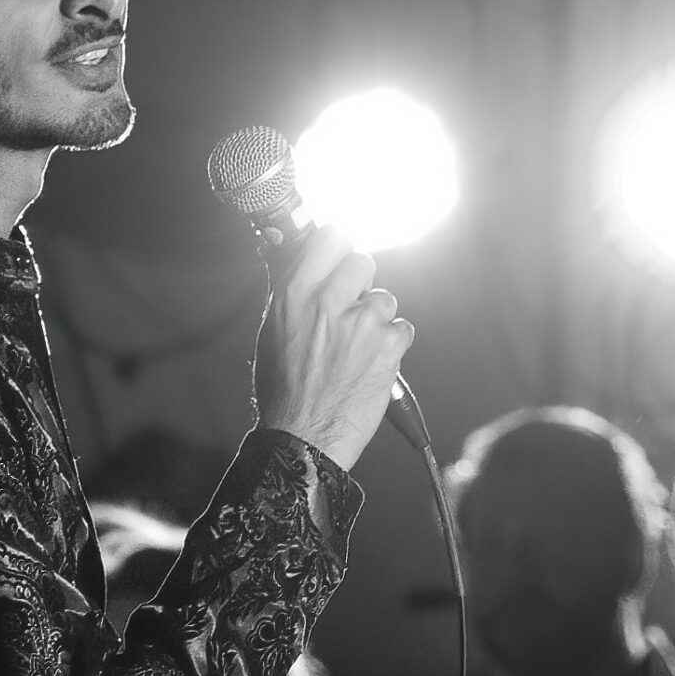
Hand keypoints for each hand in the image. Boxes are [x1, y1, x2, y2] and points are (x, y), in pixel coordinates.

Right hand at [251, 224, 414, 471]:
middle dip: (361, 282)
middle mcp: (328, 302)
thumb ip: (292, 295)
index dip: (339, 247)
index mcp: (294, 294)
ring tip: (358, 349)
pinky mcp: (388, 348)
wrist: (303, 438)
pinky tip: (373, 364)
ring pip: (385, 298)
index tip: (340, 257)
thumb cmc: (283, 391)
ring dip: (377, 319)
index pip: (331, 237)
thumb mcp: (271, 333)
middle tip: (351, 308)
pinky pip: (403, 329)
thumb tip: (303, 264)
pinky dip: (393, 345)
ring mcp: (362, 324)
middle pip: (363, 261)